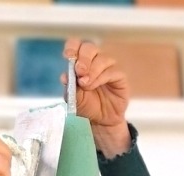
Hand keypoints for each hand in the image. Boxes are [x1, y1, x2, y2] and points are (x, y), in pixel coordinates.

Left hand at [61, 39, 131, 157]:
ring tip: (84, 85)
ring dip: (91, 71)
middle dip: (83, 58)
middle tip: (79, 72)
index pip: (77, 45)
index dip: (72, 47)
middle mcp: (95, 60)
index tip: (67, 56)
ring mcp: (108, 66)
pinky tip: (92, 86)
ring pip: (101, 59)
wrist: (101, 121)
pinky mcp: (119, 75)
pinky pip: (111, 71)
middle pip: (89, 48)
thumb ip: (70, 87)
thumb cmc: (88, 106)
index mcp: (81, 61)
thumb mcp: (75, 99)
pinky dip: (100, 77)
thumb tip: (64, 77)